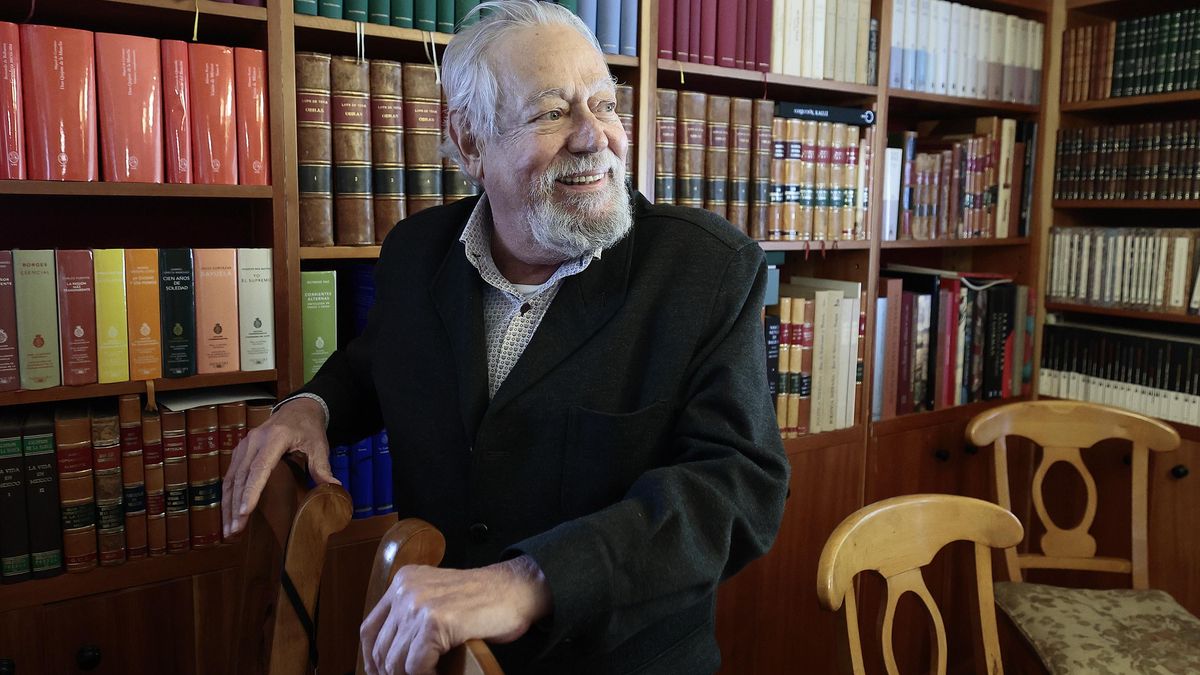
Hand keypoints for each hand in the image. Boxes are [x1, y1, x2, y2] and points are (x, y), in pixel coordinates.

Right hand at [221, 397, 337, 536]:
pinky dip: (227, 496)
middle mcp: (254, 441)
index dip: (251, 491)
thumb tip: (333, 488)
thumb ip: (322, 467)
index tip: (244, 512)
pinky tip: (228, 513)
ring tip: (229, 529)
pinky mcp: (240, 451)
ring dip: (228, 504)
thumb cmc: (309, 429)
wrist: (297, 409)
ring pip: (231, 478)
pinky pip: (230, 475)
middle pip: (241, 477)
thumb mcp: (319, 445)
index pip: (260, 468)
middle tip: (235, 530)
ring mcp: (244, 445)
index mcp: (275, 438)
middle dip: (236, 506)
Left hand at [360, 555, 551, 674]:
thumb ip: (413, 616)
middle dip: (392, 673)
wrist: (518, 590)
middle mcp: (406, 589)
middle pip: (380, 648)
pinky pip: (416, 666)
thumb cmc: (485, 600)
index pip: (370, 628)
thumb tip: (389, 658)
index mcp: (404, 581)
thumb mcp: (439, 598)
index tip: (381, 674)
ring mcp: (420, 604)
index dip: (372, 659)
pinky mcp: (435, 621)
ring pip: (395, 661)